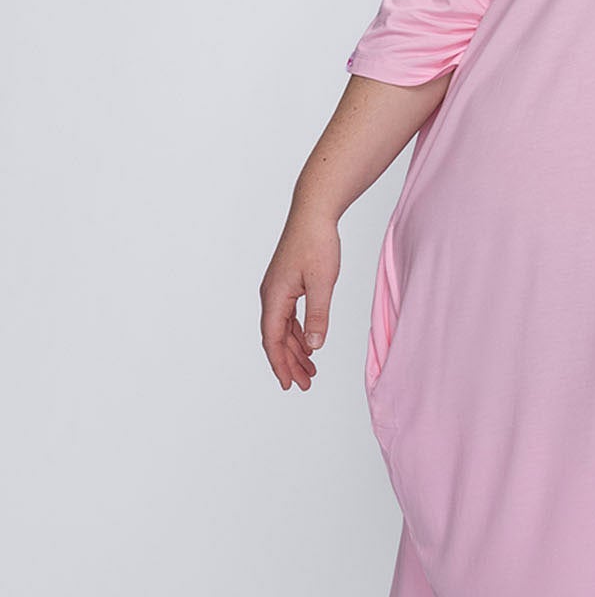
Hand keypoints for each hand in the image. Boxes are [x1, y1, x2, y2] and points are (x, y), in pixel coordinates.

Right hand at [260, 211, 340, 391]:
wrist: (313, 212)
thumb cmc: (317, 242)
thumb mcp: (322, 282)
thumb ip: (317, 316)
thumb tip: (313, 347)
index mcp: (274, 297)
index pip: (272, 340)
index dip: (280, 364)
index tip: (289, 384)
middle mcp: (271, 295)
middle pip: (276, 339)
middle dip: (290, 363)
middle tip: (305, 384)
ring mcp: (278, 289)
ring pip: (283, 328)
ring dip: (295, 350)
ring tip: (310, 369)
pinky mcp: (287, 283)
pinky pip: (289, 316)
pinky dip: (298, 333)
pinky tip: (309, 343)